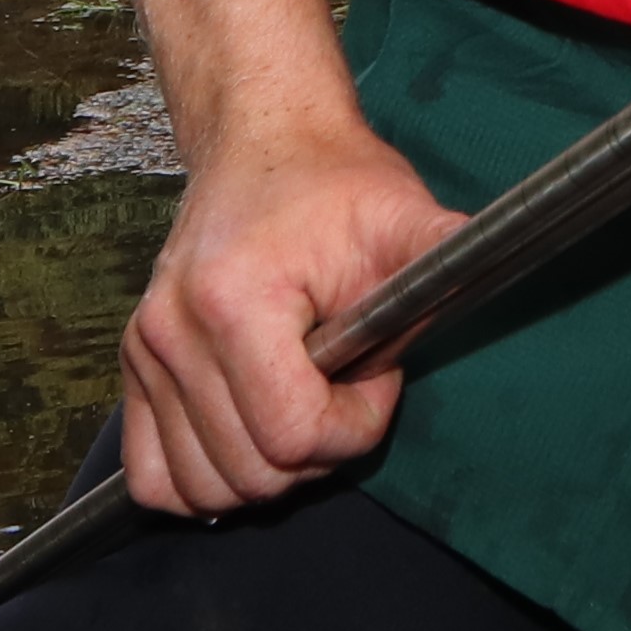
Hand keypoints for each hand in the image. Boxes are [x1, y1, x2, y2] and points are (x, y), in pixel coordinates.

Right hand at [118, 122, 467, 514]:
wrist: (263, 142)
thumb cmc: (333, 184)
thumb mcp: (399, 215)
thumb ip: (440, 253)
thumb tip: (495, 260)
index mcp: (234, 300)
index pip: (294, 435)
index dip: (357, 423)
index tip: (377, 373)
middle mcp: (173, 332)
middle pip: (251, 472)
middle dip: (319, 450)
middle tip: (345, 388)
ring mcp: (145, 352)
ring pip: (202, 487)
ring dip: (265, 470)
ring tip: (301, 405)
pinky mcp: (135, 365)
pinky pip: (152, 477)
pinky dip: (202, 478)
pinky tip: (248, 435)